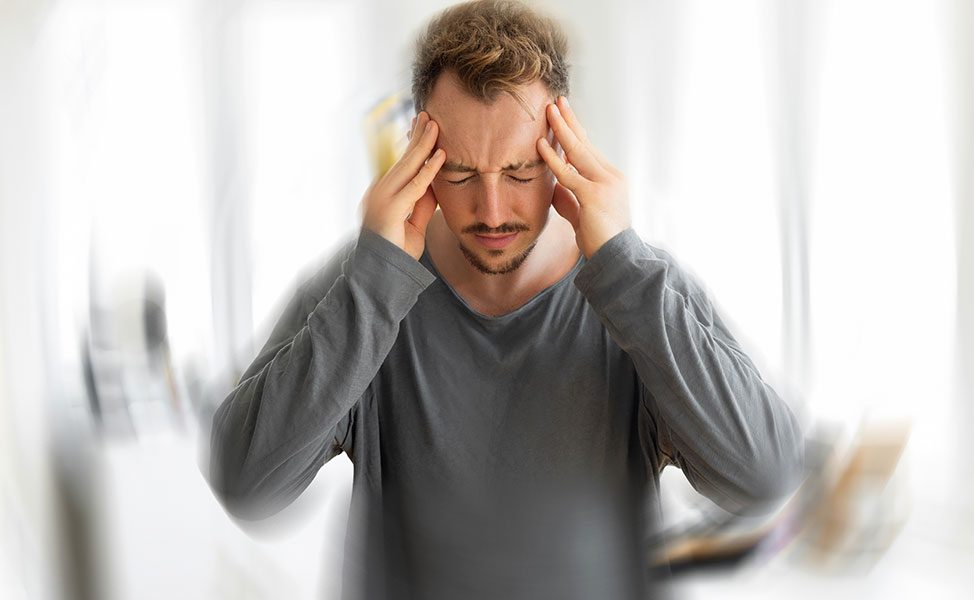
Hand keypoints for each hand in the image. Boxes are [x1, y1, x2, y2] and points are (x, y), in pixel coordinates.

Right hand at [361, 111, 445, 259]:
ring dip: (423, 144)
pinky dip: (430, 170)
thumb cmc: (397, 252)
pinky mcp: (390, 209)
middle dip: (417, 136)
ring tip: (435, 125)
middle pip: (403, 159)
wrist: (381, 274)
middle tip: (428, 115)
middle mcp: (380, 192)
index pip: (400, 165)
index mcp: (383, 194)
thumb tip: (434, 184)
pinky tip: (441, 156)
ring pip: (408, 166)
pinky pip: (416, 186)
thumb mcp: (414, 224)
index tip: (422, 129)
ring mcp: (382, 199)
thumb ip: (423, 204)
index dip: (413, 146)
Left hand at [537, 96, 630, 258]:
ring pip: (578, 151)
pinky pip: (568, 173)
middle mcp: (611, 176)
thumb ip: (569, 200)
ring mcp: (604, 184)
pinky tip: (541, 144)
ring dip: (562, 129)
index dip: (575, 132)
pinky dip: (553, 158)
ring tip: (549, 111)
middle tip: (557, 101)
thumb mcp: (581, 216)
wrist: (615, 259)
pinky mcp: (594, 195)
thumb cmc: (600, 241)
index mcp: (610, 179)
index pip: (589, 150)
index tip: (563, 115)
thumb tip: (554, 188)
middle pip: (585, 143)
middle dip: (569, 121)